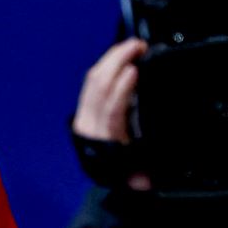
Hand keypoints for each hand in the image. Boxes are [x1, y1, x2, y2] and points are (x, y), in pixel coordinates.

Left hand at [71, 38, 151, 190]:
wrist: (102, 178)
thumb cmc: (122, 173)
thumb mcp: (137, 179)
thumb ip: (142, 178)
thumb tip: (145, 182)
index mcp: (104, 142)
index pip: (110, 110)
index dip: (121, 89)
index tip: (134, 70)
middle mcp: (90, 127)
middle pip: (98, 86)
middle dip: (116, 60)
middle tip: (137, 46)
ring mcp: (84, 115)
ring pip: (93, 79)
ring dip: (111, 58)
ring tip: (131, 47)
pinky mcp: (83, 108)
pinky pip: (91, 81)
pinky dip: (105, 65)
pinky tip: (118, 58)